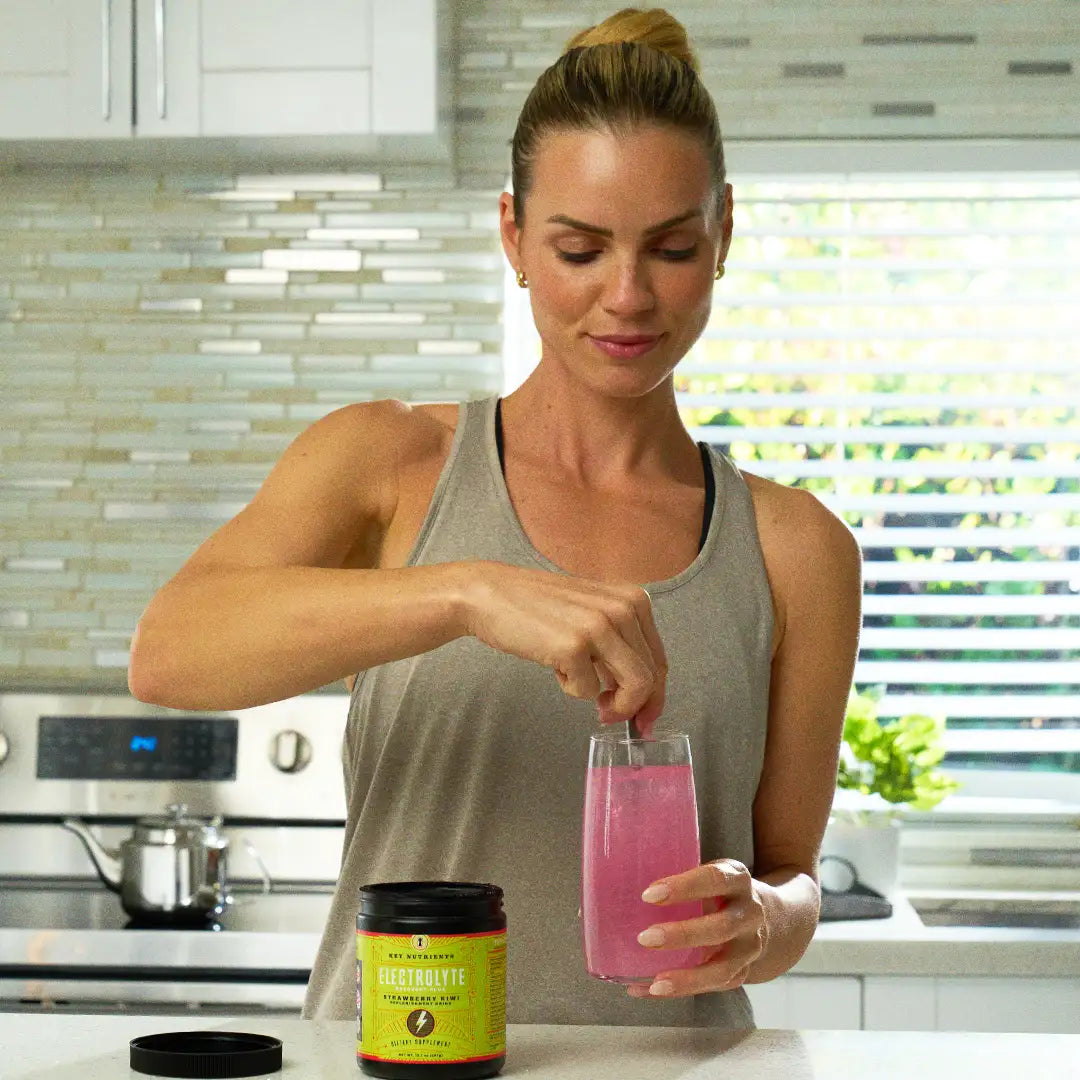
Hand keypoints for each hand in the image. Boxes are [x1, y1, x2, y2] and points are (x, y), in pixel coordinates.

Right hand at [460, 561, 666, 730]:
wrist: (491, 594)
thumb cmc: (539, 608)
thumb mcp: (593, 613)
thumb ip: (620, 645)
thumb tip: (641, 698)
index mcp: (633, 599)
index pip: (659, 660)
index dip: (654, 697)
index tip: (644, 719)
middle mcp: (623, 609)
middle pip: (651, 678)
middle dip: (634, 708)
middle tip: (608, 716)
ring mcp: (599, 626)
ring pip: (634, 687)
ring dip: (613, 706)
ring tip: (586, 695)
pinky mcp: (574, 646)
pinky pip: (589, 690)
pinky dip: (573, 689)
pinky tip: (555, 667)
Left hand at [626, 859, 768, 998]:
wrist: (769, 917)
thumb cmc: (718, 890)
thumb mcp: (707, 873)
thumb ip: (673, 879)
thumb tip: (612, 890)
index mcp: (737, 879)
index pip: (714, 879)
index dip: (684, 887)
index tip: (649, 895)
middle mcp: (749, 913)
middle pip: (722, 926)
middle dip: (683, 935)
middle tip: (645, 938)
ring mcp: (749, 947)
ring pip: (723, 967)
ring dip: (687, 977)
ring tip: (654, 981)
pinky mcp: (742, 973)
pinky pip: (712, 987)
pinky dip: (680, 991)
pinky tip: (650, 989)